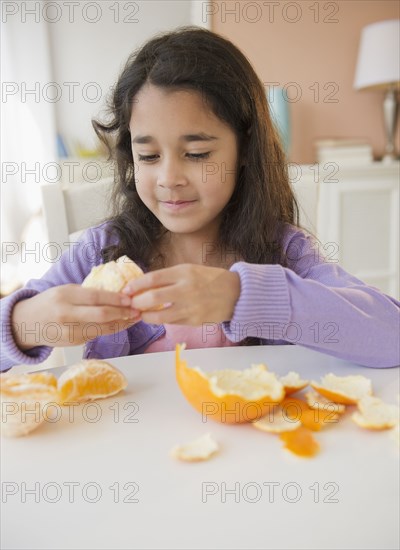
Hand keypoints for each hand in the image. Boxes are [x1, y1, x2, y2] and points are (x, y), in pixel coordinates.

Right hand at [11, 284, 141, 349]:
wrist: (27, 323)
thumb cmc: (51, 302)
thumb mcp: (66, 290)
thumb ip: (87, 293)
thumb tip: (117, 293)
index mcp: (65, 296)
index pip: (95, 297)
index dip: (115, 299)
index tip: (130, 298)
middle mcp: (66, 314)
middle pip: (100, 315)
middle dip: (122, 313)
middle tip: (137, 310)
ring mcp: (69, 331)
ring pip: (101, 329)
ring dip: (121, 324)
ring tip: (135, 318)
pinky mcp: (73, 342)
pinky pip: (96, 335)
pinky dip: (110, 330)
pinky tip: (122, 324)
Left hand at [122, 264, 240, 325]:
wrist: (235, 294)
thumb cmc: (209, 279)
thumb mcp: (189, 270)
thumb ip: (168, 277)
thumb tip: (142, 286)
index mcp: (184, 272)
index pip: (152, 278)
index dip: (135, 285)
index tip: (126, 290)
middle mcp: (187, 288)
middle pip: (152, 297)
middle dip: (136, 302)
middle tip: (131, 304)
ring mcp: (191, 306)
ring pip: (159, 315)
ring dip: (145, 316)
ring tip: (141, 314)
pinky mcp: (194, 320)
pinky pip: (171, 322)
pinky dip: (161, 320)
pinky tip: (157, 317)